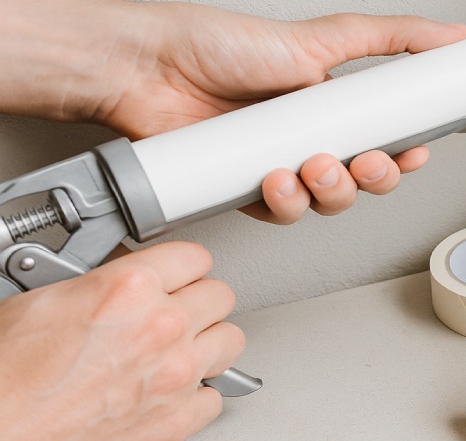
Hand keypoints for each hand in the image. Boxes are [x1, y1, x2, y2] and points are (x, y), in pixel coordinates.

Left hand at [0, 0, 465, 222]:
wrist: (149, 67)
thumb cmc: (223, 44)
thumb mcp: (324, 35)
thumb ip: (394, 37)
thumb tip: (451, 33)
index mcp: (334, 103)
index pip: (387, 139)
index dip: (405, 153)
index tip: (413, 150)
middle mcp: (310, 135)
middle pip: (364, 178)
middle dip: (372, 178)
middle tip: (362, 162)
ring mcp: (279, 164)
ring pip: (327, 201)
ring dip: (330, 191)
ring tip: (311, 165)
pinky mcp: (244, 189)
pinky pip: (279, 213)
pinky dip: (284, 203)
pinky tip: (275, 179)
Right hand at [0, 242, 240, 439]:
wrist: (2, 431)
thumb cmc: (10, 375)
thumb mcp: (48, 298)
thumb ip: (106, 278)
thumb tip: (129, 272)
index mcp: (130, 288)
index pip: (195, 256)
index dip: (181, 266)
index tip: (176, 276)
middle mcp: (162, 327)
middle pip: (219, 296)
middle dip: (197, 301)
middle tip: (175, 311)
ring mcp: (175, 374)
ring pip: (229, 340)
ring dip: (207, 342)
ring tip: (179, 347)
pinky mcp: (177, 418)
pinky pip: (215, 396)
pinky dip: (198, 393)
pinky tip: (171, 388)